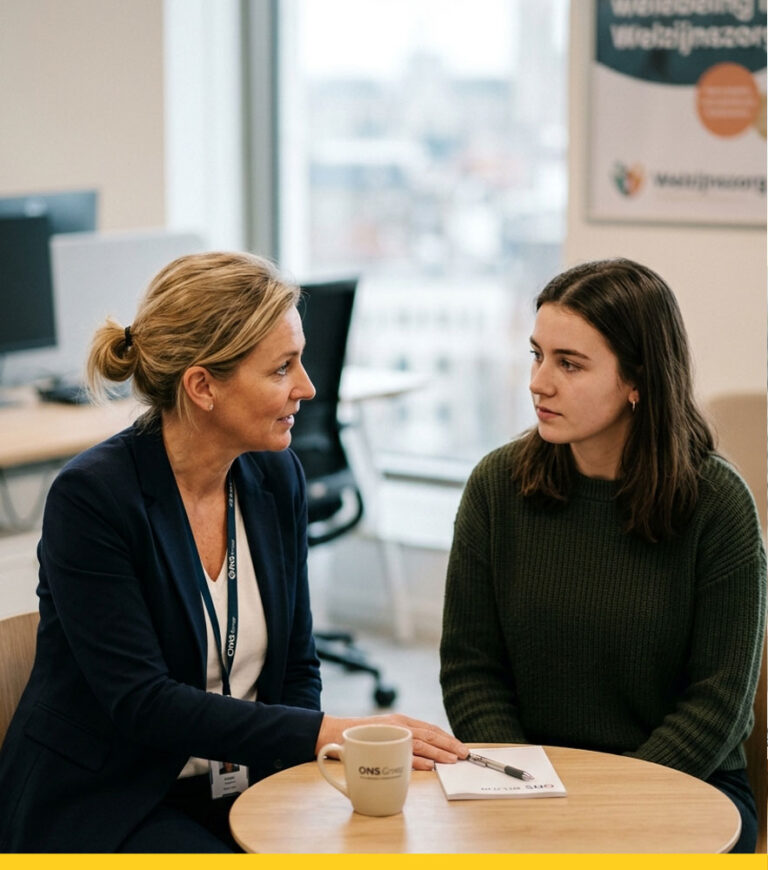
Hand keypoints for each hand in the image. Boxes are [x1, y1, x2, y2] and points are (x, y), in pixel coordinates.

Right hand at [315, 713, 468, 770]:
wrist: (330, 733)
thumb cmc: (359, 737)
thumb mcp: (384, 736)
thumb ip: (402, 743)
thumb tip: (426, 758)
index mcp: (401, 722)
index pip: (429, 729)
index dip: (447, 737)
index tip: (461, 746)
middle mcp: (398, 725)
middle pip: (429, 734)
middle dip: (449, 744)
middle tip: (465, 753)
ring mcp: (388, 734)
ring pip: (420, 743)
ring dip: (438, 753)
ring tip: (453, 760)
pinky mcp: (378, 746)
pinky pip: (401, 754)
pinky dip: (417, 761)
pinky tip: (430, 766)